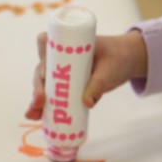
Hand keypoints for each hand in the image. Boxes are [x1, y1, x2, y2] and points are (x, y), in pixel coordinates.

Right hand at [25, 30, 147, 120]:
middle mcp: (61, 58)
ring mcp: (63, 73)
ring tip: (33, 115)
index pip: (46, 43)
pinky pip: (54, 96)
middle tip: (39, 101)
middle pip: (42, 70)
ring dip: (36, 101)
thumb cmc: (118, 57)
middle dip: (38, 87)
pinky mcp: (69, 87)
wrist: (128, 61)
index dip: (41, 56)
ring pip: (44, 86)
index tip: (45, 72)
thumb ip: (99, 83)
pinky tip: (39, 118)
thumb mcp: (110, 68)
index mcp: (68, 44)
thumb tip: (87, 103)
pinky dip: (46, 107)